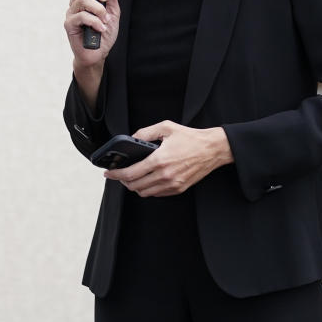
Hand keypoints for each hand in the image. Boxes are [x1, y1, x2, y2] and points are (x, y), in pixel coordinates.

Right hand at [64, 0, 119, 68]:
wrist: (98, 53)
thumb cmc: (104, 32)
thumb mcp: (113, 9)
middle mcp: (75, 2)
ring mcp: (71, 13)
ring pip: (82, 0)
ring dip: (99, 10)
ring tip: (105, 19)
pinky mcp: (69, 24)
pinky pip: (82, 16)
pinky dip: (96, 22)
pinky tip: (101, 28)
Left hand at [104, 121, 233, 196]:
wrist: (213, 149)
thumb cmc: (191, 138)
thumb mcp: (165, 128)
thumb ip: (145, 132)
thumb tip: (131, 138)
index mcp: (159, 160)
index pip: (130, 173)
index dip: (115, 174)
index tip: (108, 173)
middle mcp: (165, 175)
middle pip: (135, 186)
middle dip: (123, 181)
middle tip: (118, 174)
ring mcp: (173, 184)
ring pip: (145, 193)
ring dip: (135, 187)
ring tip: (132, 178)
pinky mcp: (179, 188)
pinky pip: (157, 194)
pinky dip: (148, 189)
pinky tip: (146, 180)